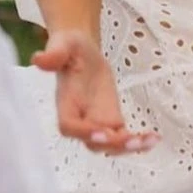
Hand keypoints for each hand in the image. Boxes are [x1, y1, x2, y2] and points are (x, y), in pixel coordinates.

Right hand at [32, 29, 158, 154]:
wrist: (82, 51)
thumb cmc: (69, 47)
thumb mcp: (63, 44)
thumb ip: (54, 53)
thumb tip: (38, 59)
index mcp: (66, 102)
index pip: (69, 126)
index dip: (82, 132)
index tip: (100, 131)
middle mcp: (80, 118)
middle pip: (92, 143)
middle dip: (110, 145)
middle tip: (129, 139)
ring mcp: (97, 121)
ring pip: (110, 145)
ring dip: (128, 147)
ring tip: (147, 141)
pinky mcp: (111, 119)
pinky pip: (123, 137)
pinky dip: (139, 141)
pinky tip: (154, 138)